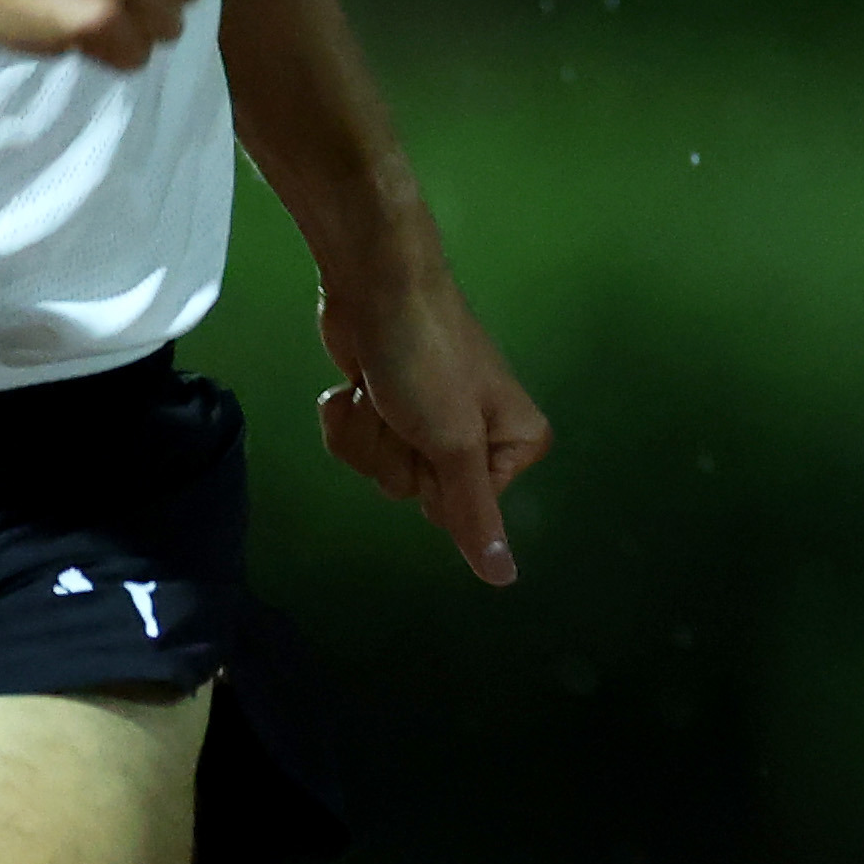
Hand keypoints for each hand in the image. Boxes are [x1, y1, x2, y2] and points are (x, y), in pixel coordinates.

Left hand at [315, 255, 552, 584]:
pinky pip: (361, 444)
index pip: (467, 512)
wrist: (376, 283)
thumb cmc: (427, 358)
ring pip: (384, 470)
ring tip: (376, 392)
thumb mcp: (454, 443)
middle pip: (420, 492)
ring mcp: (429, 420)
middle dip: (394, 454)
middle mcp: (480, 436)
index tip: (435, 439)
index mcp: (515, 443)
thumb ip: (476, 515)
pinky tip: (353, 387)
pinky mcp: (388, 405)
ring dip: (366, 434)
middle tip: (402, 409)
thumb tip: (505, 580)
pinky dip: (349, 418)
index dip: (436, 481)